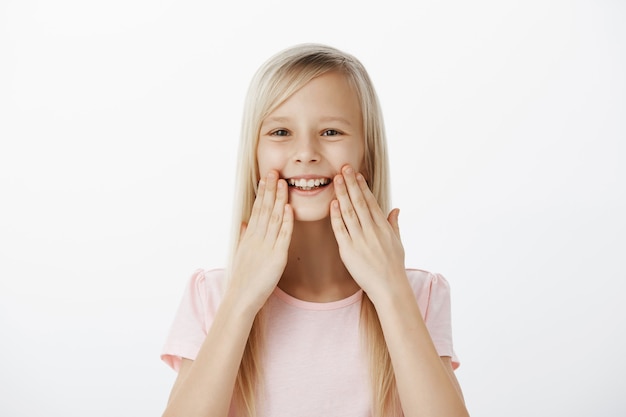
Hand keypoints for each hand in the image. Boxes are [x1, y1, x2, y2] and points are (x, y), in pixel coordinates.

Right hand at [228, 170, 292, 311]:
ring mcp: (266, 246)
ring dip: (279, 199)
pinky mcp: (277, 257)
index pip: (257, 209)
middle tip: (274, 171)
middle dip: (270, 189)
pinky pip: (282, 236)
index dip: (263, 192)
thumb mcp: (241, 254)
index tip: (266, 177)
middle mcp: (257, 238)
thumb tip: (244, 223)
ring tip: (283, 183)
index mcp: (249, 236)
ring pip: (273, 218)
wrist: (241, 297)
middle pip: (264, 209)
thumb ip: (244, 237)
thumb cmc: (243, 278)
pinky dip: (286, 221)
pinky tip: (289, 208)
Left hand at [330, 165, 405, 300]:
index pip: (370, 201)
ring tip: (335, 179)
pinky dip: (336, 216)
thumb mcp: (398, 243)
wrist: (389, 287)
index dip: (362, 186)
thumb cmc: (394, 266)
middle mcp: (371, 230)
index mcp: (383, 227)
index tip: (356, 174)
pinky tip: (333, 203)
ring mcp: (360, 239)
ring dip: (342, 194)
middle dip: (350, 183)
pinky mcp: (349, 250)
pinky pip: (341, 230)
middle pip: (359, 202)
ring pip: (349, 212)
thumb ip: (394, 224)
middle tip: (344, 167)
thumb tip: (396, 209)